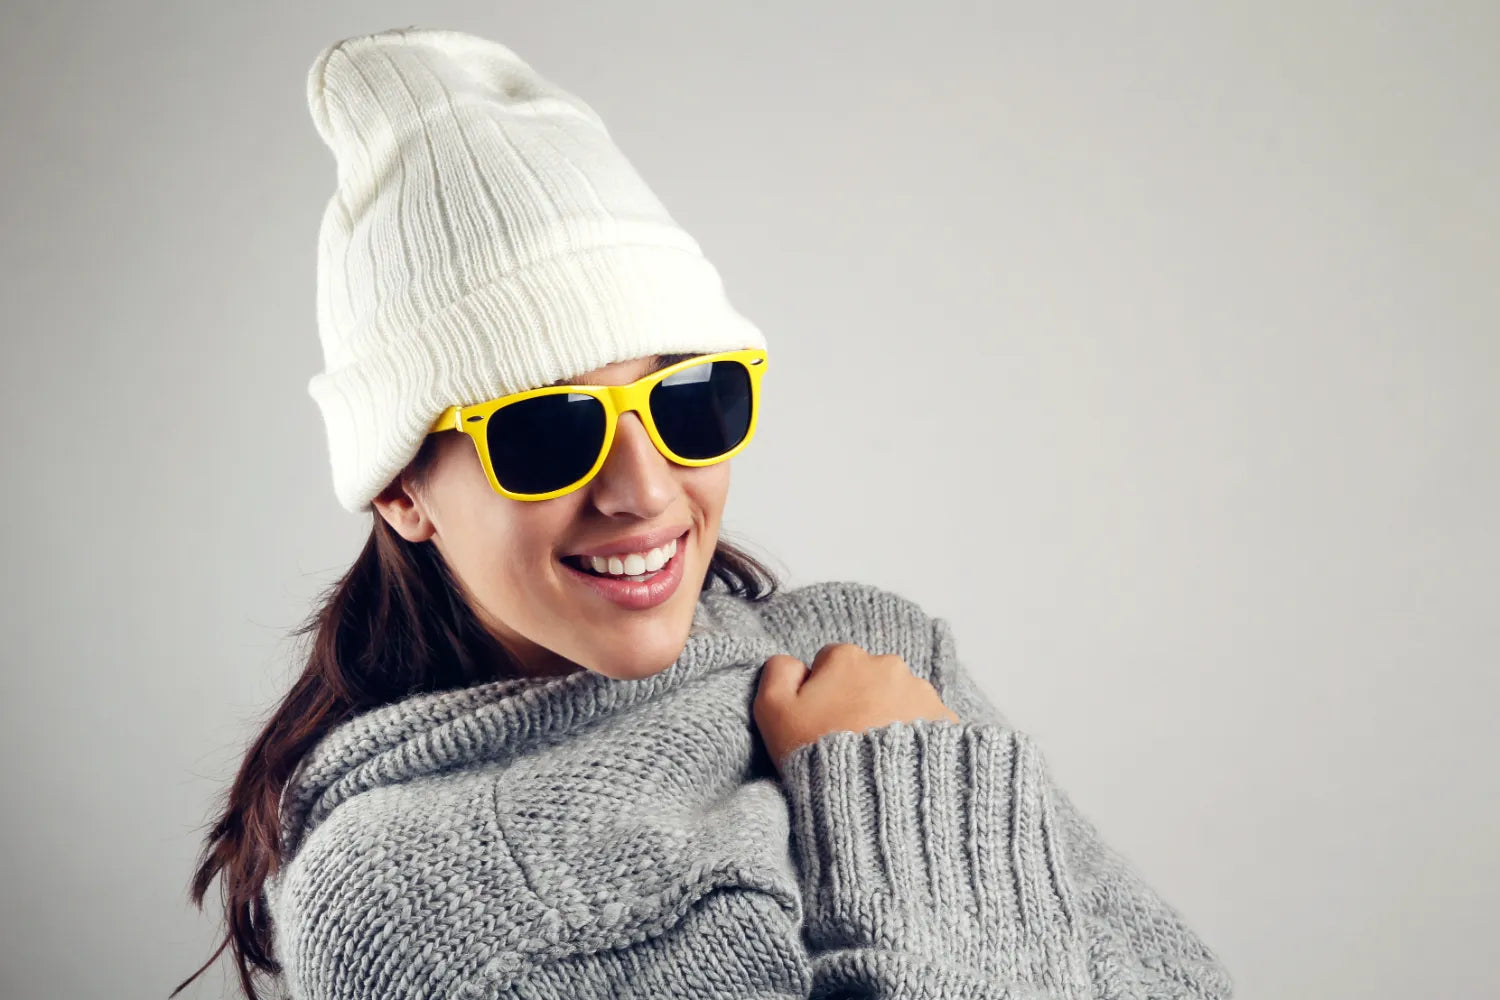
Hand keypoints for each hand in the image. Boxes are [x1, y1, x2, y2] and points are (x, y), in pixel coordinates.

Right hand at [753, 642, 960, 771]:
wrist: (875, 800)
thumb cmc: (818, 754)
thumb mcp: (773, 711)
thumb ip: (778, 673)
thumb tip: (794, 663)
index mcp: (846, 658)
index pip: (828, 664)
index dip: (820, 694)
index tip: (819, 723)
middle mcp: (888, 665)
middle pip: (866, 678)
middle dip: (858, 702)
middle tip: (846, 741)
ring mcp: (921, 692)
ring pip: (897, 698)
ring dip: (887, 717)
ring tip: (875, 756)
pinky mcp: (945, 720)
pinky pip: (924, 721)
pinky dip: (914, 736)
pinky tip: (900, 761)